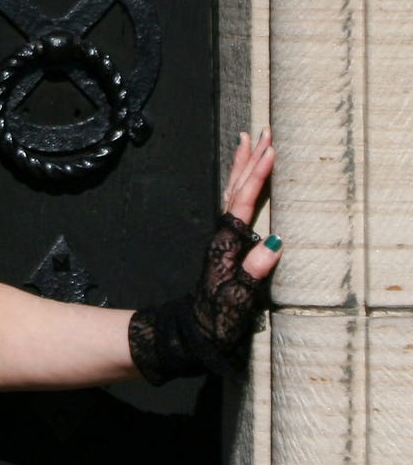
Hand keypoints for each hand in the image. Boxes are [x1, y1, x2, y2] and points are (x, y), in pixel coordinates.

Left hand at [129, 128, 280, 384]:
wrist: (190, 333)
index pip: (244, 202)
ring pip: (233, 193)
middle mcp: (223, 236)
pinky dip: (241, 187)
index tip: (270, 149)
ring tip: (251, 142)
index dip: (258, 176)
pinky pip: (234, 206)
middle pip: (236, 188)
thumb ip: (253, 274)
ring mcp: (223, 240)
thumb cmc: (215, 321)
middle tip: (262, 130)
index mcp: (228, 244)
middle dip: (250, 160)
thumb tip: (273, 246)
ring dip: (243, 167)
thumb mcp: (237, 300)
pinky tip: (245, 180)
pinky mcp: (225, 247)